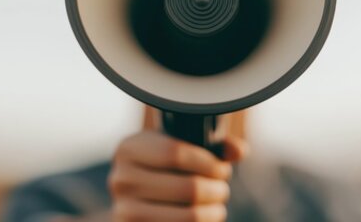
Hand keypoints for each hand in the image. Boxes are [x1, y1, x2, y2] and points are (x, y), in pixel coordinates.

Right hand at [108, 130, 248, 221]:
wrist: (133, 201)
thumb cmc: (162, 170)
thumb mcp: (178, 148)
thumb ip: (211, 145)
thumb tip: (240, 150)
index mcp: (129, 149)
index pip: (176, 154)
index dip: (209, 164)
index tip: (222, 170)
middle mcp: (120, 179)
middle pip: (189, 188)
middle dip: (217, 190)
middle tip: (222, 190)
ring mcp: (124, 211)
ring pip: (190, 216)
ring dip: (214, 212)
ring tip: (217, 207)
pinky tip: (204, 219)